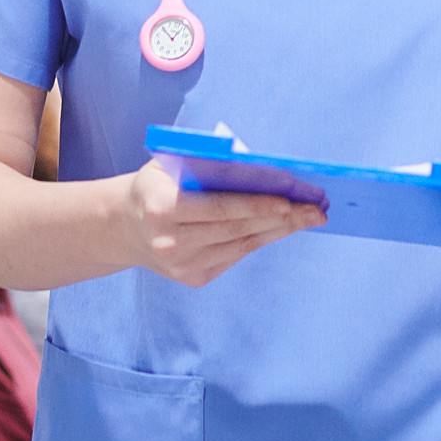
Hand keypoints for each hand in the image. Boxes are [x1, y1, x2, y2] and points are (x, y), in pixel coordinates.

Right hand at [110, 161, 318, 286]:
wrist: (125, 227)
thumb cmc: (156, 185)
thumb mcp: (168, 164)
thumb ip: (203, 162)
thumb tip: (255, 163)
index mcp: (162, 208)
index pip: (219, 207)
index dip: (256, 205)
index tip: (289, 201)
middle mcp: (171, 242)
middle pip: (237, 228)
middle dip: (281, 218)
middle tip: (315, 209)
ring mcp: (182, 265)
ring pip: (242, 244)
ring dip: (278, 230)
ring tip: (308, 216)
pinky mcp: (193, 278)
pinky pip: (235, 255)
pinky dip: (260, 239)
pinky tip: (282, 227)